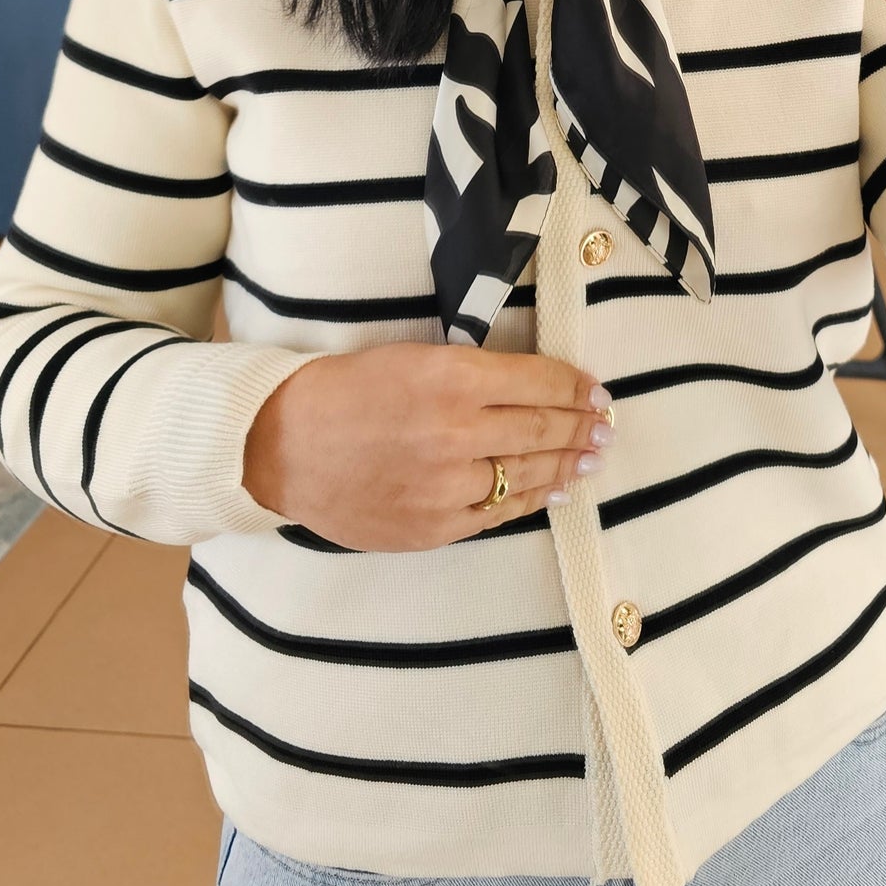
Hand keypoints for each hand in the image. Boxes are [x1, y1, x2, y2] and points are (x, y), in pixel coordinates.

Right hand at [242, 344, 614, 549]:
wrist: (280, 445)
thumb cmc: (344, 390)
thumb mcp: (412, 358)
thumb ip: (473, 374)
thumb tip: (533, 387)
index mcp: (451, 377)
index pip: (537, 382)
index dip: (574, 387)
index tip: (596, 390)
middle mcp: (456, 432)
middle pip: (541, 429)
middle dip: (582, 427)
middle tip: (606, 425)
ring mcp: (446, 485)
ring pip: (527, 475)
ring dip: (566, 466)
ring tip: (591, 458)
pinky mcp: (433, 527)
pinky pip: (497, 514)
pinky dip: (529, 500)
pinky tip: (551, 491)